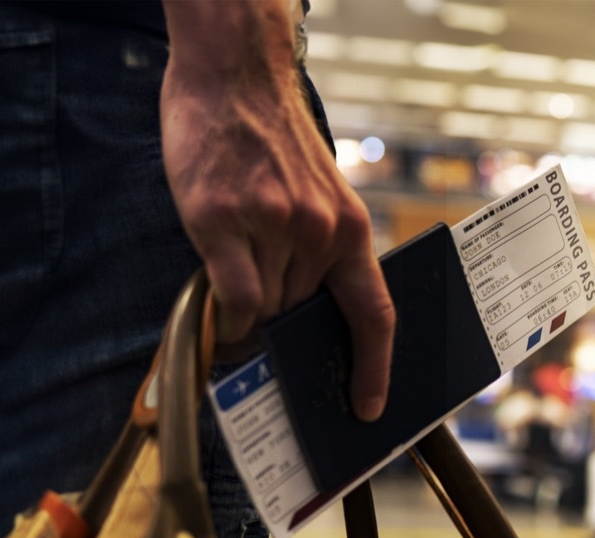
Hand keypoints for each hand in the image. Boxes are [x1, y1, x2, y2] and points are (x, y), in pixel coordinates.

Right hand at [160, 0, 393, 420]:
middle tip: (265, 328)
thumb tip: (300, 314)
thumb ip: (318, 251)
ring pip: (264, 308)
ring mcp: (271, 227)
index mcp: (350, 229)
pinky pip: (232, 295)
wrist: (236, 76)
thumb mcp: (318, 195)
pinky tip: (220, 300)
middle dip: (283, 327)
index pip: (374, 314)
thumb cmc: (274, 140)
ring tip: (236, 272)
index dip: (374, 367)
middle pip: (300, 316)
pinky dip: (226, 310)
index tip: (369, 405)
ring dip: (249, 310)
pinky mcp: (221, 220)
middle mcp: (317, 232)